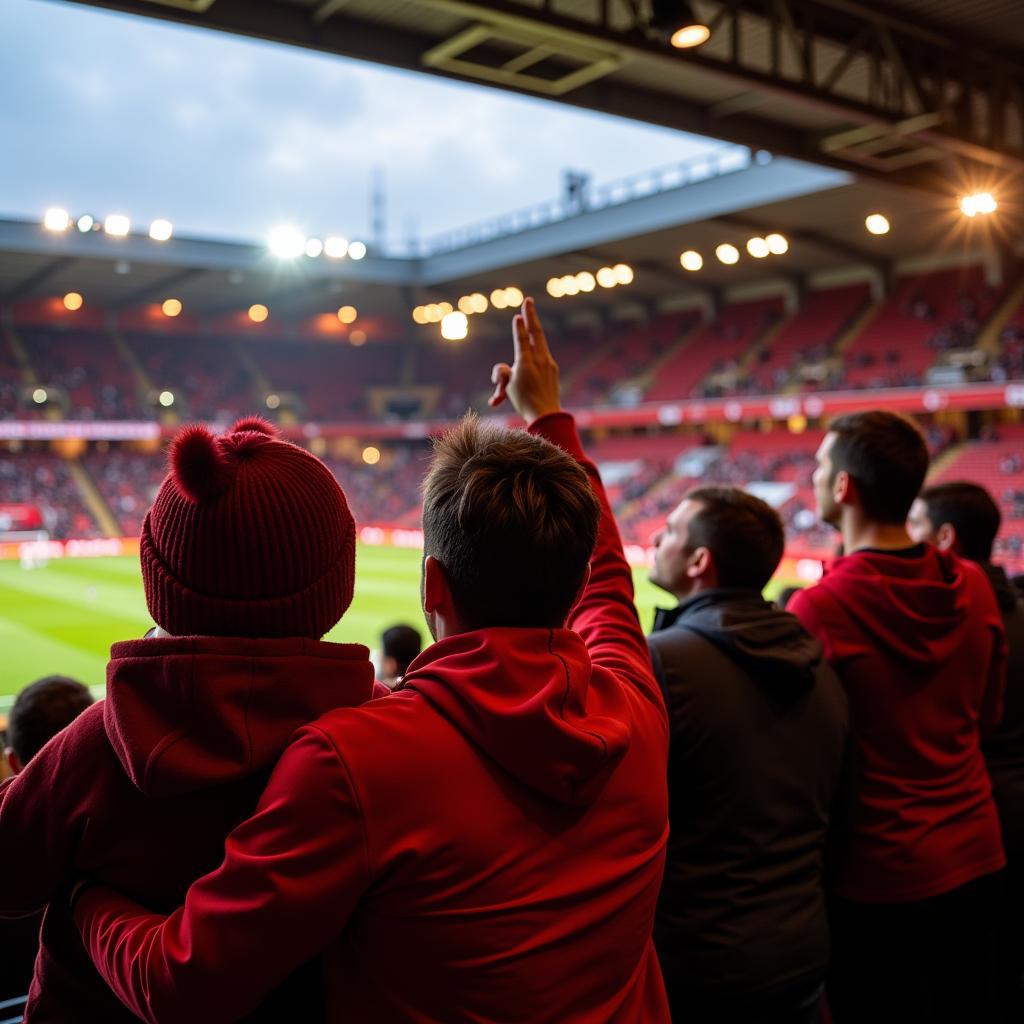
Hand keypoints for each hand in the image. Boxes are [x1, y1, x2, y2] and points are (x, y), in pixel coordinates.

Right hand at [488, 297, 561, 422]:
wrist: (545, 415)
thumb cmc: (523, 402)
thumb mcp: (508, 388)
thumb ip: (502, 374)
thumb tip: (500, 370)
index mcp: (526, 363)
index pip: (522, 339)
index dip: (519, 327)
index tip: (518, 316)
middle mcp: (540, 360)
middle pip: (536, 333)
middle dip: (531, 315)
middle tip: (528, 300)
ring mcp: (549, 364)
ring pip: (539, 344)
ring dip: (533, 334)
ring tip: (529, 319)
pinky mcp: (553, 370)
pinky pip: (541, 359)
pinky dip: (533, 358)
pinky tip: (529, 364)